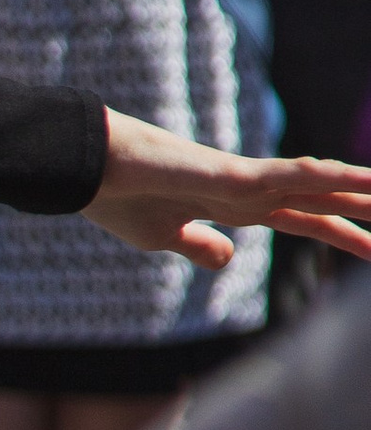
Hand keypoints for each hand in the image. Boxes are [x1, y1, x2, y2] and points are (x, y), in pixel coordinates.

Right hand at [89, 111, 370, 267]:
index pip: (305, 220)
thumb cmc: (114, 198)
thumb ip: (199, 246)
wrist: (86, 170)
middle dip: (365, 211)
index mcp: (234, 208)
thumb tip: (229, 258)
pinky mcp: (228, 173)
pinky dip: (326, 176)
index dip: (343, 233)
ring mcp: (242, 179)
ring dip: (361, 187)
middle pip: (323, 200)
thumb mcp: (161, 238)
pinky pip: (288, 175)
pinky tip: (356, 176)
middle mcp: (248, 190)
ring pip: (318, 182)